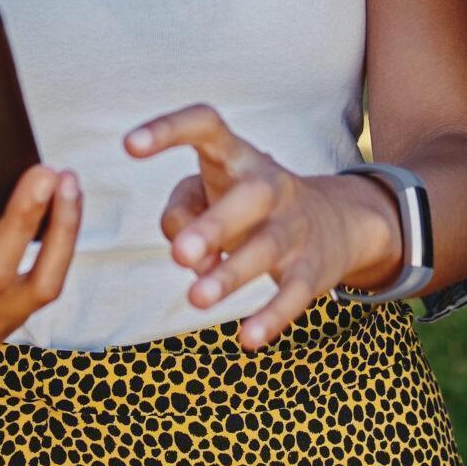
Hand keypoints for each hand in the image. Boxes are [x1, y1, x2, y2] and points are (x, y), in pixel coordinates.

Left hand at [126, 104, 401, 349]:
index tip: (128, 145)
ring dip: (232, 274)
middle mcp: (271, 185)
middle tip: (179, 255)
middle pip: (248, 196)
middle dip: (215, 225)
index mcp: (238, 156)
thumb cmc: (246, 203)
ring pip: (266, 248)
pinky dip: (272, 317)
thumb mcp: (210, 192)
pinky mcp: (312, 269)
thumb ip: (180, 213)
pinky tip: (248, 340)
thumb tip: (189, 259)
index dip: (168, 130)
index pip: (206, 125)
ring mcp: (294, 227)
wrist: (338, 220)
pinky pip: (294, 293)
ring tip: (197, 299)